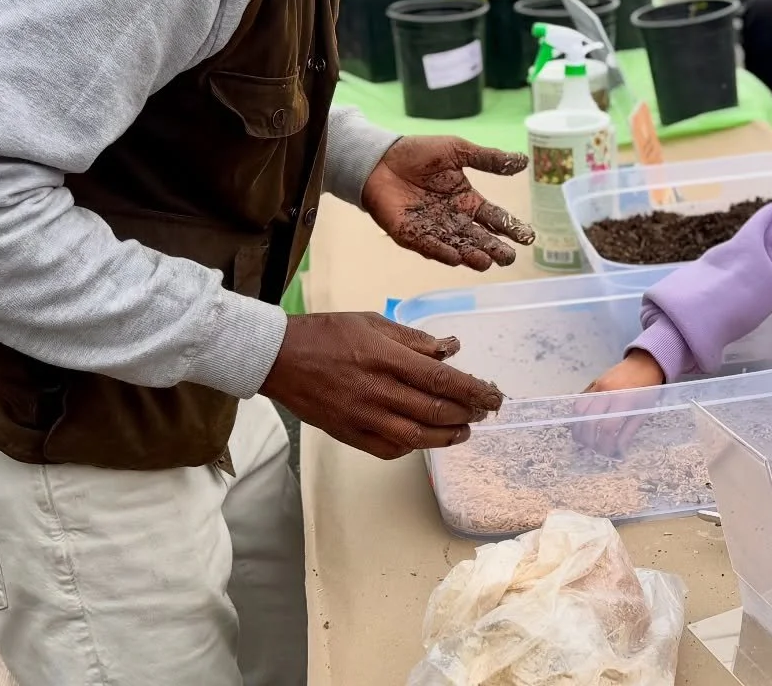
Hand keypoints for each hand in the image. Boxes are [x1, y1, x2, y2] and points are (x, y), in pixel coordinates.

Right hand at [261, 312, 504, 458]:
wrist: (278, 358)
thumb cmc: (326, 334)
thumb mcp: (373, 322)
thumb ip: (414, 338)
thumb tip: (451, 348)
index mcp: (386, 359)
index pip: (442, 380)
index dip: (473, 391)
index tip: (493, 395)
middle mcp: (378, 391)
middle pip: (435, 411)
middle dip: (467, 413)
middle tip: (484, 411)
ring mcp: (362, 417)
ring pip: (416, 437)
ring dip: (447, 436)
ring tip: (464, 430)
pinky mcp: (348, 434)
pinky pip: (388, 449)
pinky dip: (411, 447)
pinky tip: (423, 440)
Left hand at [361, 136, 533, 270]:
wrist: (379, 157)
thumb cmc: (419, 153)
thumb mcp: (458, 151)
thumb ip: (489, 159)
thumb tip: (525, 161)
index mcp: (467, 201)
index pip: (495, 218)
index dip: (512, 227)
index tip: (528, 237)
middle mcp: (454, 219)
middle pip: (480, 239)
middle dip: (495, 249)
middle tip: (509, 257)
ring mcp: (434, 230)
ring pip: (459, 247)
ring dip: (472, 256)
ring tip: (486, 262)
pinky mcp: (411, 235)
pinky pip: (430, 246)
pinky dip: (442, 253)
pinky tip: (456, 257)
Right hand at [571, 351, 666, 458]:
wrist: (644, 363)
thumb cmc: (647, 389)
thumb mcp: (643, 411)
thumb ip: (629, 432)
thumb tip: (618, 451)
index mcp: (624, 400)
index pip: (608, 427)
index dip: (604, 443)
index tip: (606, 453)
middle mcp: (607, 392)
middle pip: (589, 420)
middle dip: (588, 439)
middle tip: (592, 449)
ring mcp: (597, 386)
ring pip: (579, 409)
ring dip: (578, 427)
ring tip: (583, 440)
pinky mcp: (592, 383)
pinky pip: (579, 400)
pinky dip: (577, 415)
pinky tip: (582, 425)